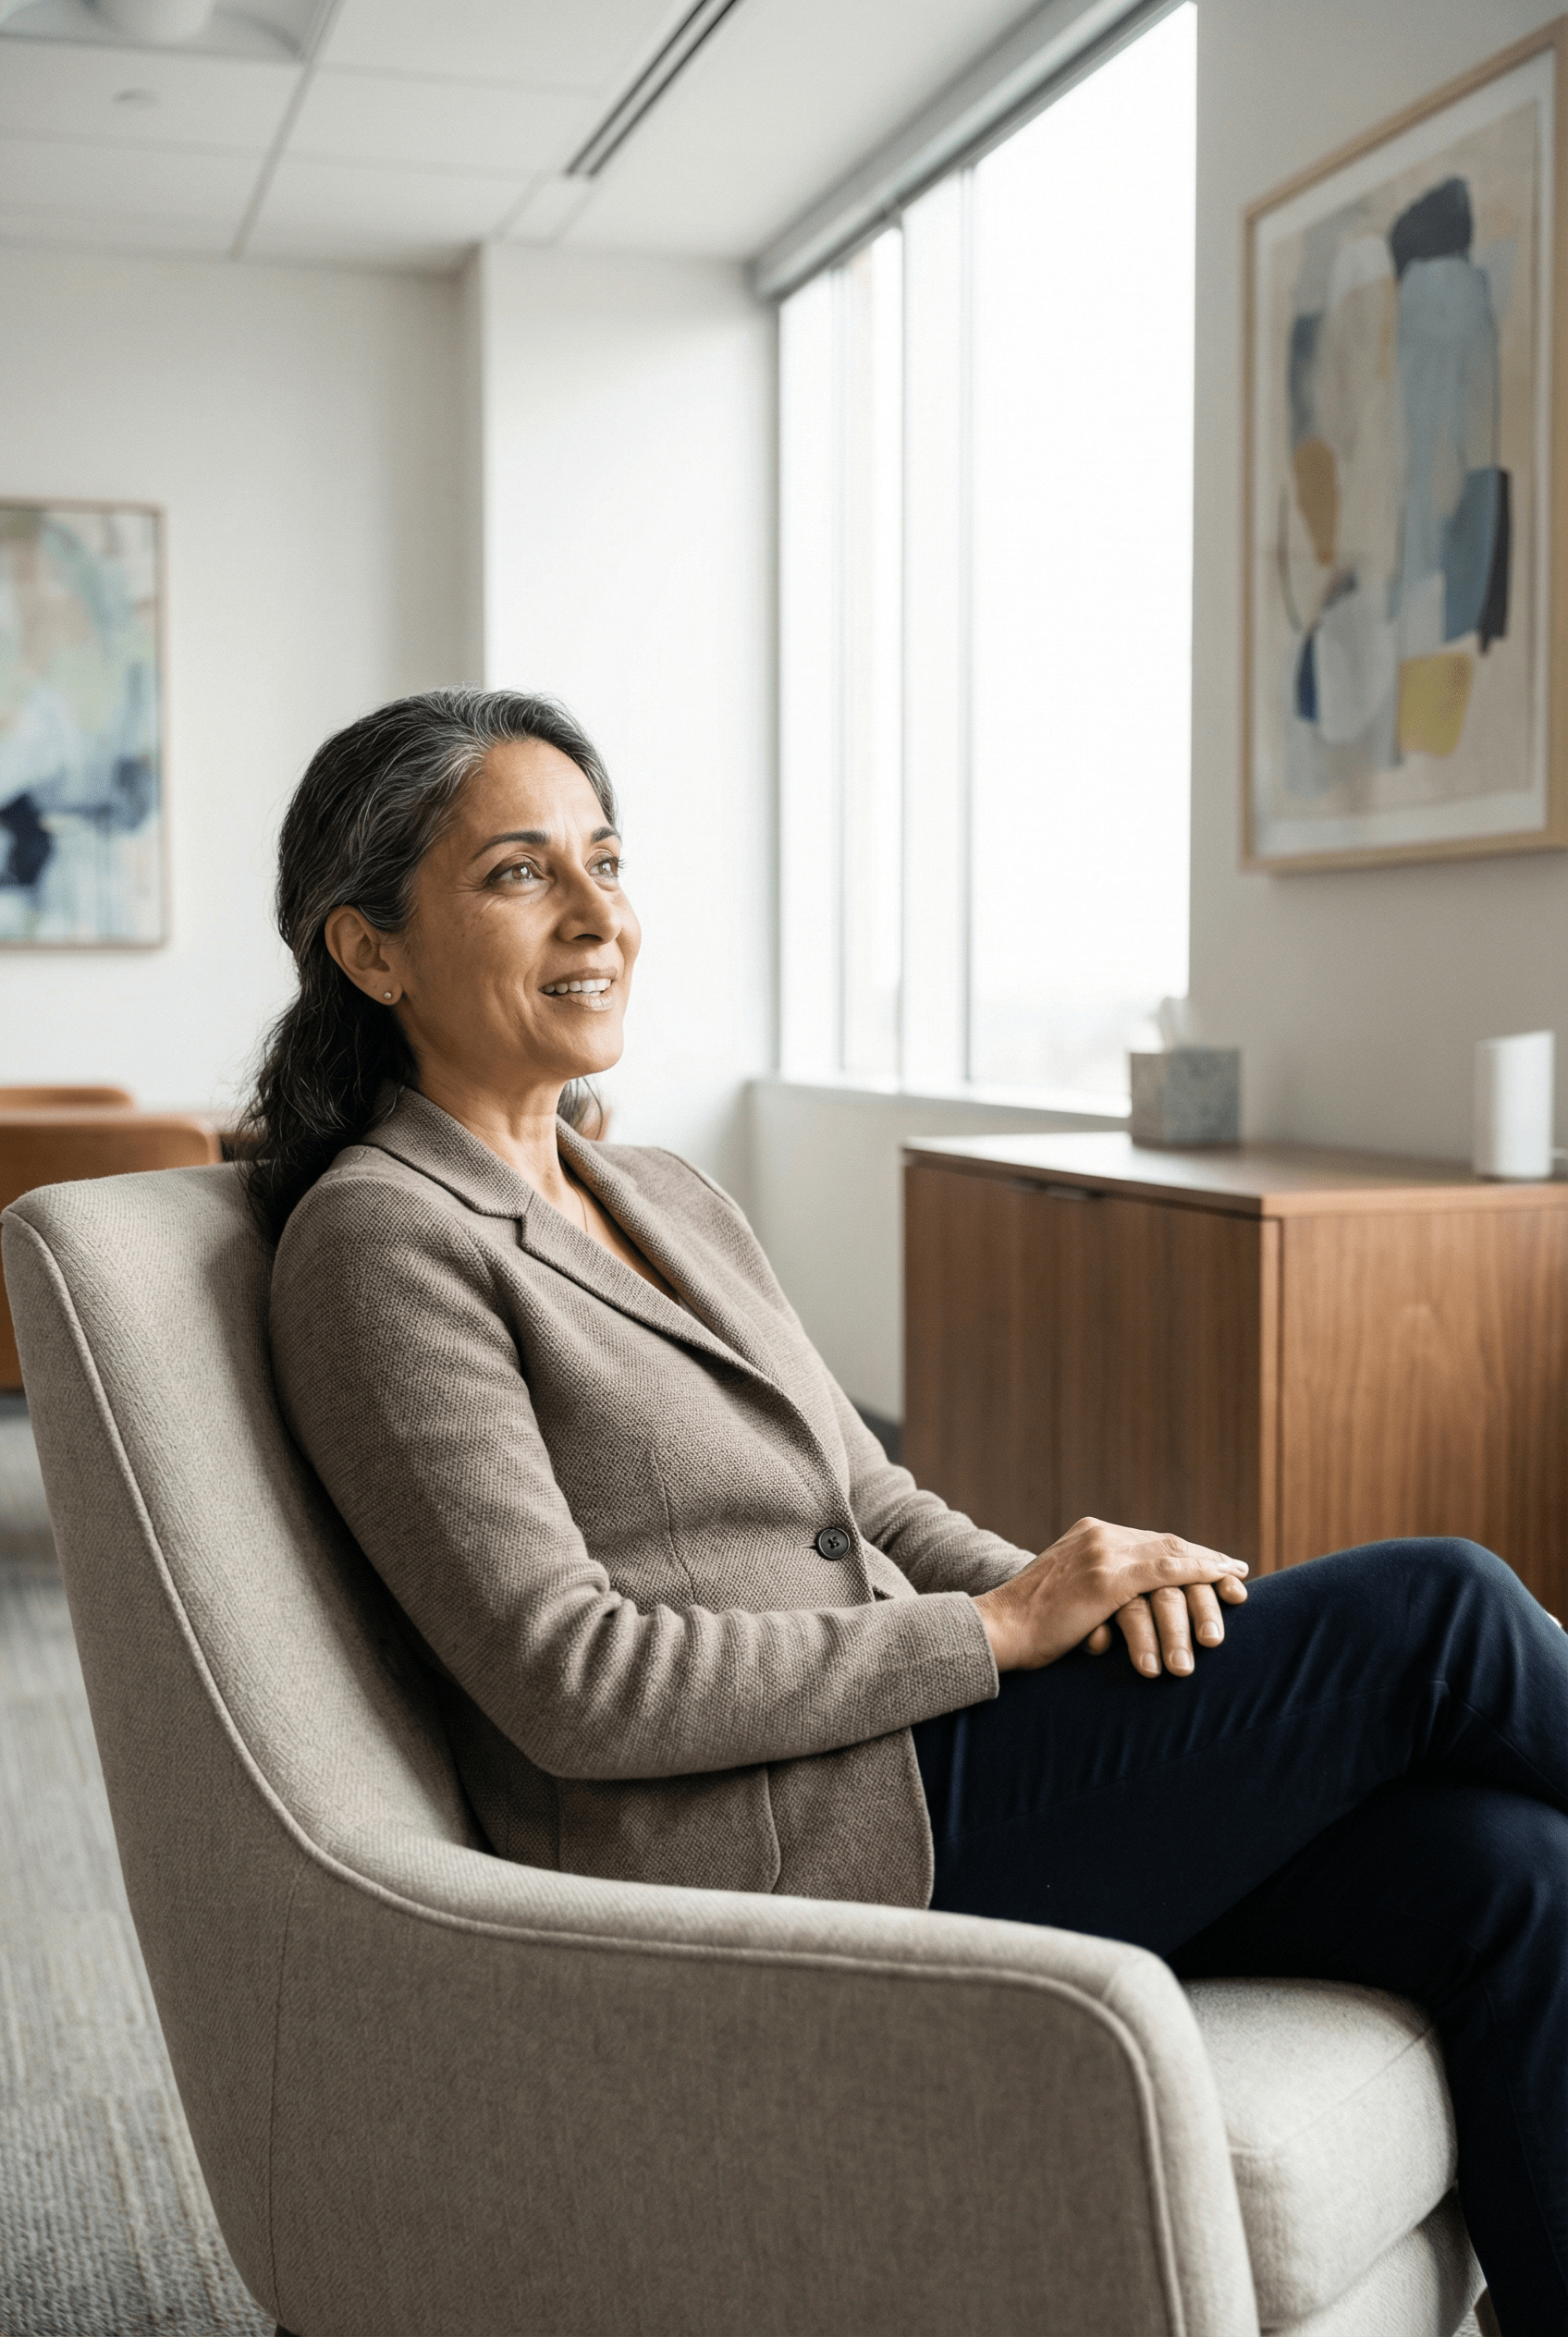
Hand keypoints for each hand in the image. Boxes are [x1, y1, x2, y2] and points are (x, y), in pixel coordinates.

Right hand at [973, 1516, 1247, 1677]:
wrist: (1000, 1630)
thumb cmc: (1032, 1626)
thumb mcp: (1069, 1594)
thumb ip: (1099, 1588)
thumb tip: (1131, 1607)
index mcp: (1089, 1534)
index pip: (1149, 1541)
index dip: (1185, 1555)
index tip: (1213, 1568)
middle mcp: (1099, 1534)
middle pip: (1166, 1544)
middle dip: (1204, 1560)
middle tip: (1235, 1575)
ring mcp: (1103, 1553)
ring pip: (1171, 1556)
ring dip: (1208, 1572)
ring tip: (1235, 1585)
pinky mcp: (1107, 1578)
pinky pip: (1165, 1571)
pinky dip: (1198, 1573)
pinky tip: (1220, 1580)